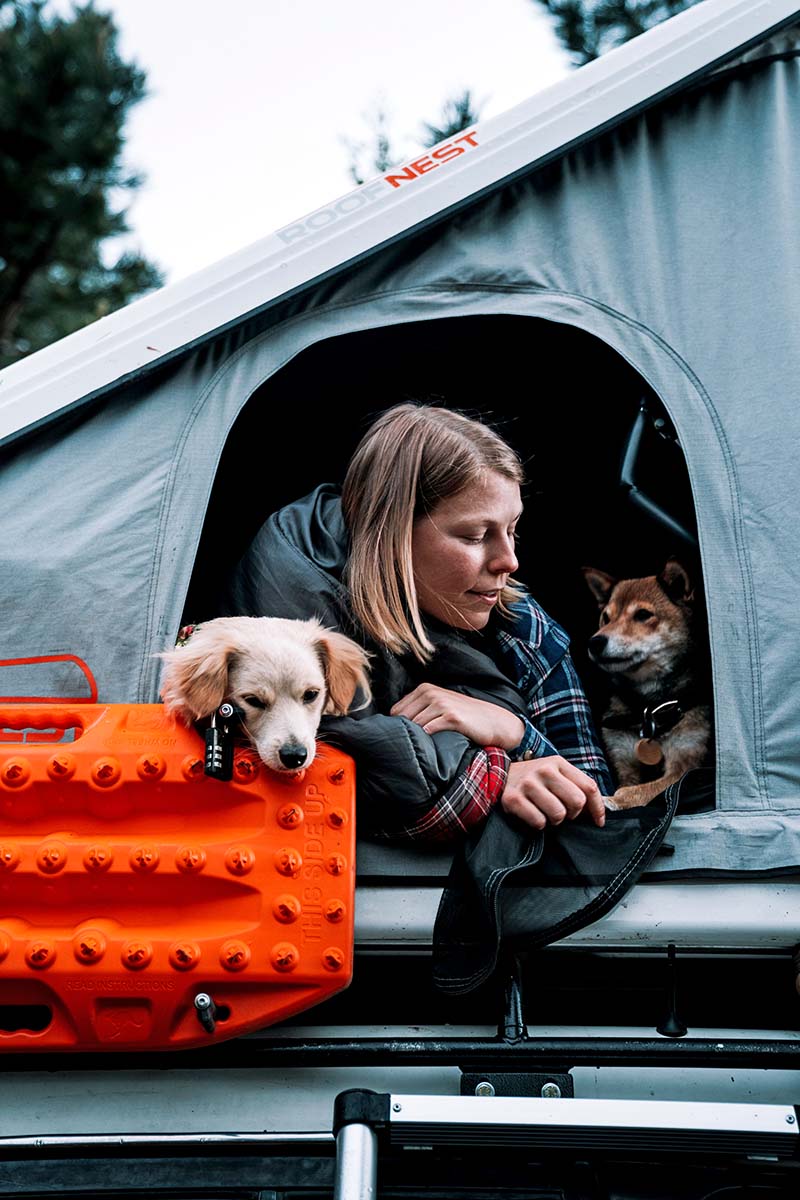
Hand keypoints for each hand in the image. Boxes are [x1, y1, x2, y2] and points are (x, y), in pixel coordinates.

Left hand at [390, 684, 524, 749]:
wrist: (495, 722)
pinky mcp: (452, 717)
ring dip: (417, 739)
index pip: (396, 711)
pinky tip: (435, 745)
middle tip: (413, 746)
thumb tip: (394, 728)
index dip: (398, 726)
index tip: (406, 738)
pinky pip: (429, 730)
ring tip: (424, 748)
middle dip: (405, 733)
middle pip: (402, 719)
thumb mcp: (440, 707)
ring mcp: (441, 703)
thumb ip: (419, 712)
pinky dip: (429, 740)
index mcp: (424, 689)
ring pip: (415, 725)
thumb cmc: (465, 718)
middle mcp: (431, 692)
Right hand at [502, 757, 606, 828]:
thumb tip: (596, 812)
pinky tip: (532, 814)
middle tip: (563, 814)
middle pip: (577, 802)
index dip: (598, 808)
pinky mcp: (514, 798)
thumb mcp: (554, 774)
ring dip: (554, 821)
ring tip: (546, 814)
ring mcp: (528, 783)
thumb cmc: (533, 780)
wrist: (497, 775)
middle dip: (573, 814)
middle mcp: (544, 770)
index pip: (589, 787)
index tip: (598, 822)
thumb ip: (574, 786)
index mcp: (558, 763)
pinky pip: (539, 822)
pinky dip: (538, 824)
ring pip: (558, 814)